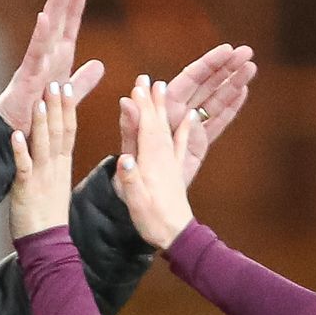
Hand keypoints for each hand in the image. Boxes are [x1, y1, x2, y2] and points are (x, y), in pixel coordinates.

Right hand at [0, 0, 104, 132]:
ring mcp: (36, 66)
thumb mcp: (66, 98)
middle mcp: (46, 57)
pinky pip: (35, 55)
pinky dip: (40, 36)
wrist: (13, 142)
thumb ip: (82, 82)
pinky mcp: (27, 81)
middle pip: (58, 17)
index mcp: (57, 60)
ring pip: (48, 29)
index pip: (70, 22)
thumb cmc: (35, 120)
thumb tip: (99, 64)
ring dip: (55, 3)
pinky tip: (45, 16)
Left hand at [9, 80, 77, 237]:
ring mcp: (41, 177)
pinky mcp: (26, 189)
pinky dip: (19, 151)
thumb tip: (54, 145)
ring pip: (44, 145)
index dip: (67, 108)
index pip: (68, 131)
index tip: (66, 87)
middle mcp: (55, 167)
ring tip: (41, 100)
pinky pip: (23, 167)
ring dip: (42, 123)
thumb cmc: (48, 214)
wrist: (46, 242)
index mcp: (63, 165)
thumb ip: (55, 161)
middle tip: (56, 82)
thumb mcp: (57, 182)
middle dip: (58, 107)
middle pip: (59, 132)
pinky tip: (16, 136)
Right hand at [113, 77, 198, 249]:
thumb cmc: (154, 221)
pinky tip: (191, 116)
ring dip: (165, 107)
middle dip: (152, 100)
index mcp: (152, 163)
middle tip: (148, 78)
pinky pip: (182, 144)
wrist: (177, 236)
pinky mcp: (177, 171)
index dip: (142, 107)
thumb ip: (130, 179)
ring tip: (163, 86)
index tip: (138, 86)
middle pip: (158, 123)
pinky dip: (185, 129)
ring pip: (168, 128)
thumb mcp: (136, 202)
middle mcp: (164, 158)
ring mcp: (172, 163)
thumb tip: (124, 158)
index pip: (146, 128)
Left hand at [119, 43, 256, 187]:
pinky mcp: (199, 143)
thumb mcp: (131, 151)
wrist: (141, 198)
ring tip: (252, 67)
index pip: (190, 79)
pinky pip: (217, 122)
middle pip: (207, 84)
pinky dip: (231, 108)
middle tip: (247, 52)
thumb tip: (127, 100)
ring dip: (234, 84)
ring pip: (216, 100)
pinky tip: (244, 92)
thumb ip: (131, 126)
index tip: (227, 49)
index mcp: (165, 109)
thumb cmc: (131, 174)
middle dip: (227, 68)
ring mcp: (191, 127)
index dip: (209, 64)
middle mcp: (179, 114)